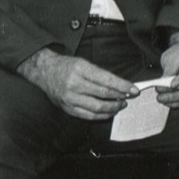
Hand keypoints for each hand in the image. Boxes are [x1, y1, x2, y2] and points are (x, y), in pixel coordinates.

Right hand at [17, 48, 136, 119]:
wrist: (44, 72)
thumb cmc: (66, 66)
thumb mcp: (83, 62)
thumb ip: (100, 74)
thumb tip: (120, 86)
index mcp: (80, 69)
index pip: (106, 79)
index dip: (122, 86)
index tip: (134, 89)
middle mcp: (74, 84)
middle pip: (103, 94)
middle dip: (119, 97)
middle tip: (128, 97)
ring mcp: (69, 98)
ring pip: (97, 107)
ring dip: (112, 108)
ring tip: (120, 105)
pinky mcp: (67, 108)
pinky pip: (88, 115)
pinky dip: (101, 115)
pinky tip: (109, 112)